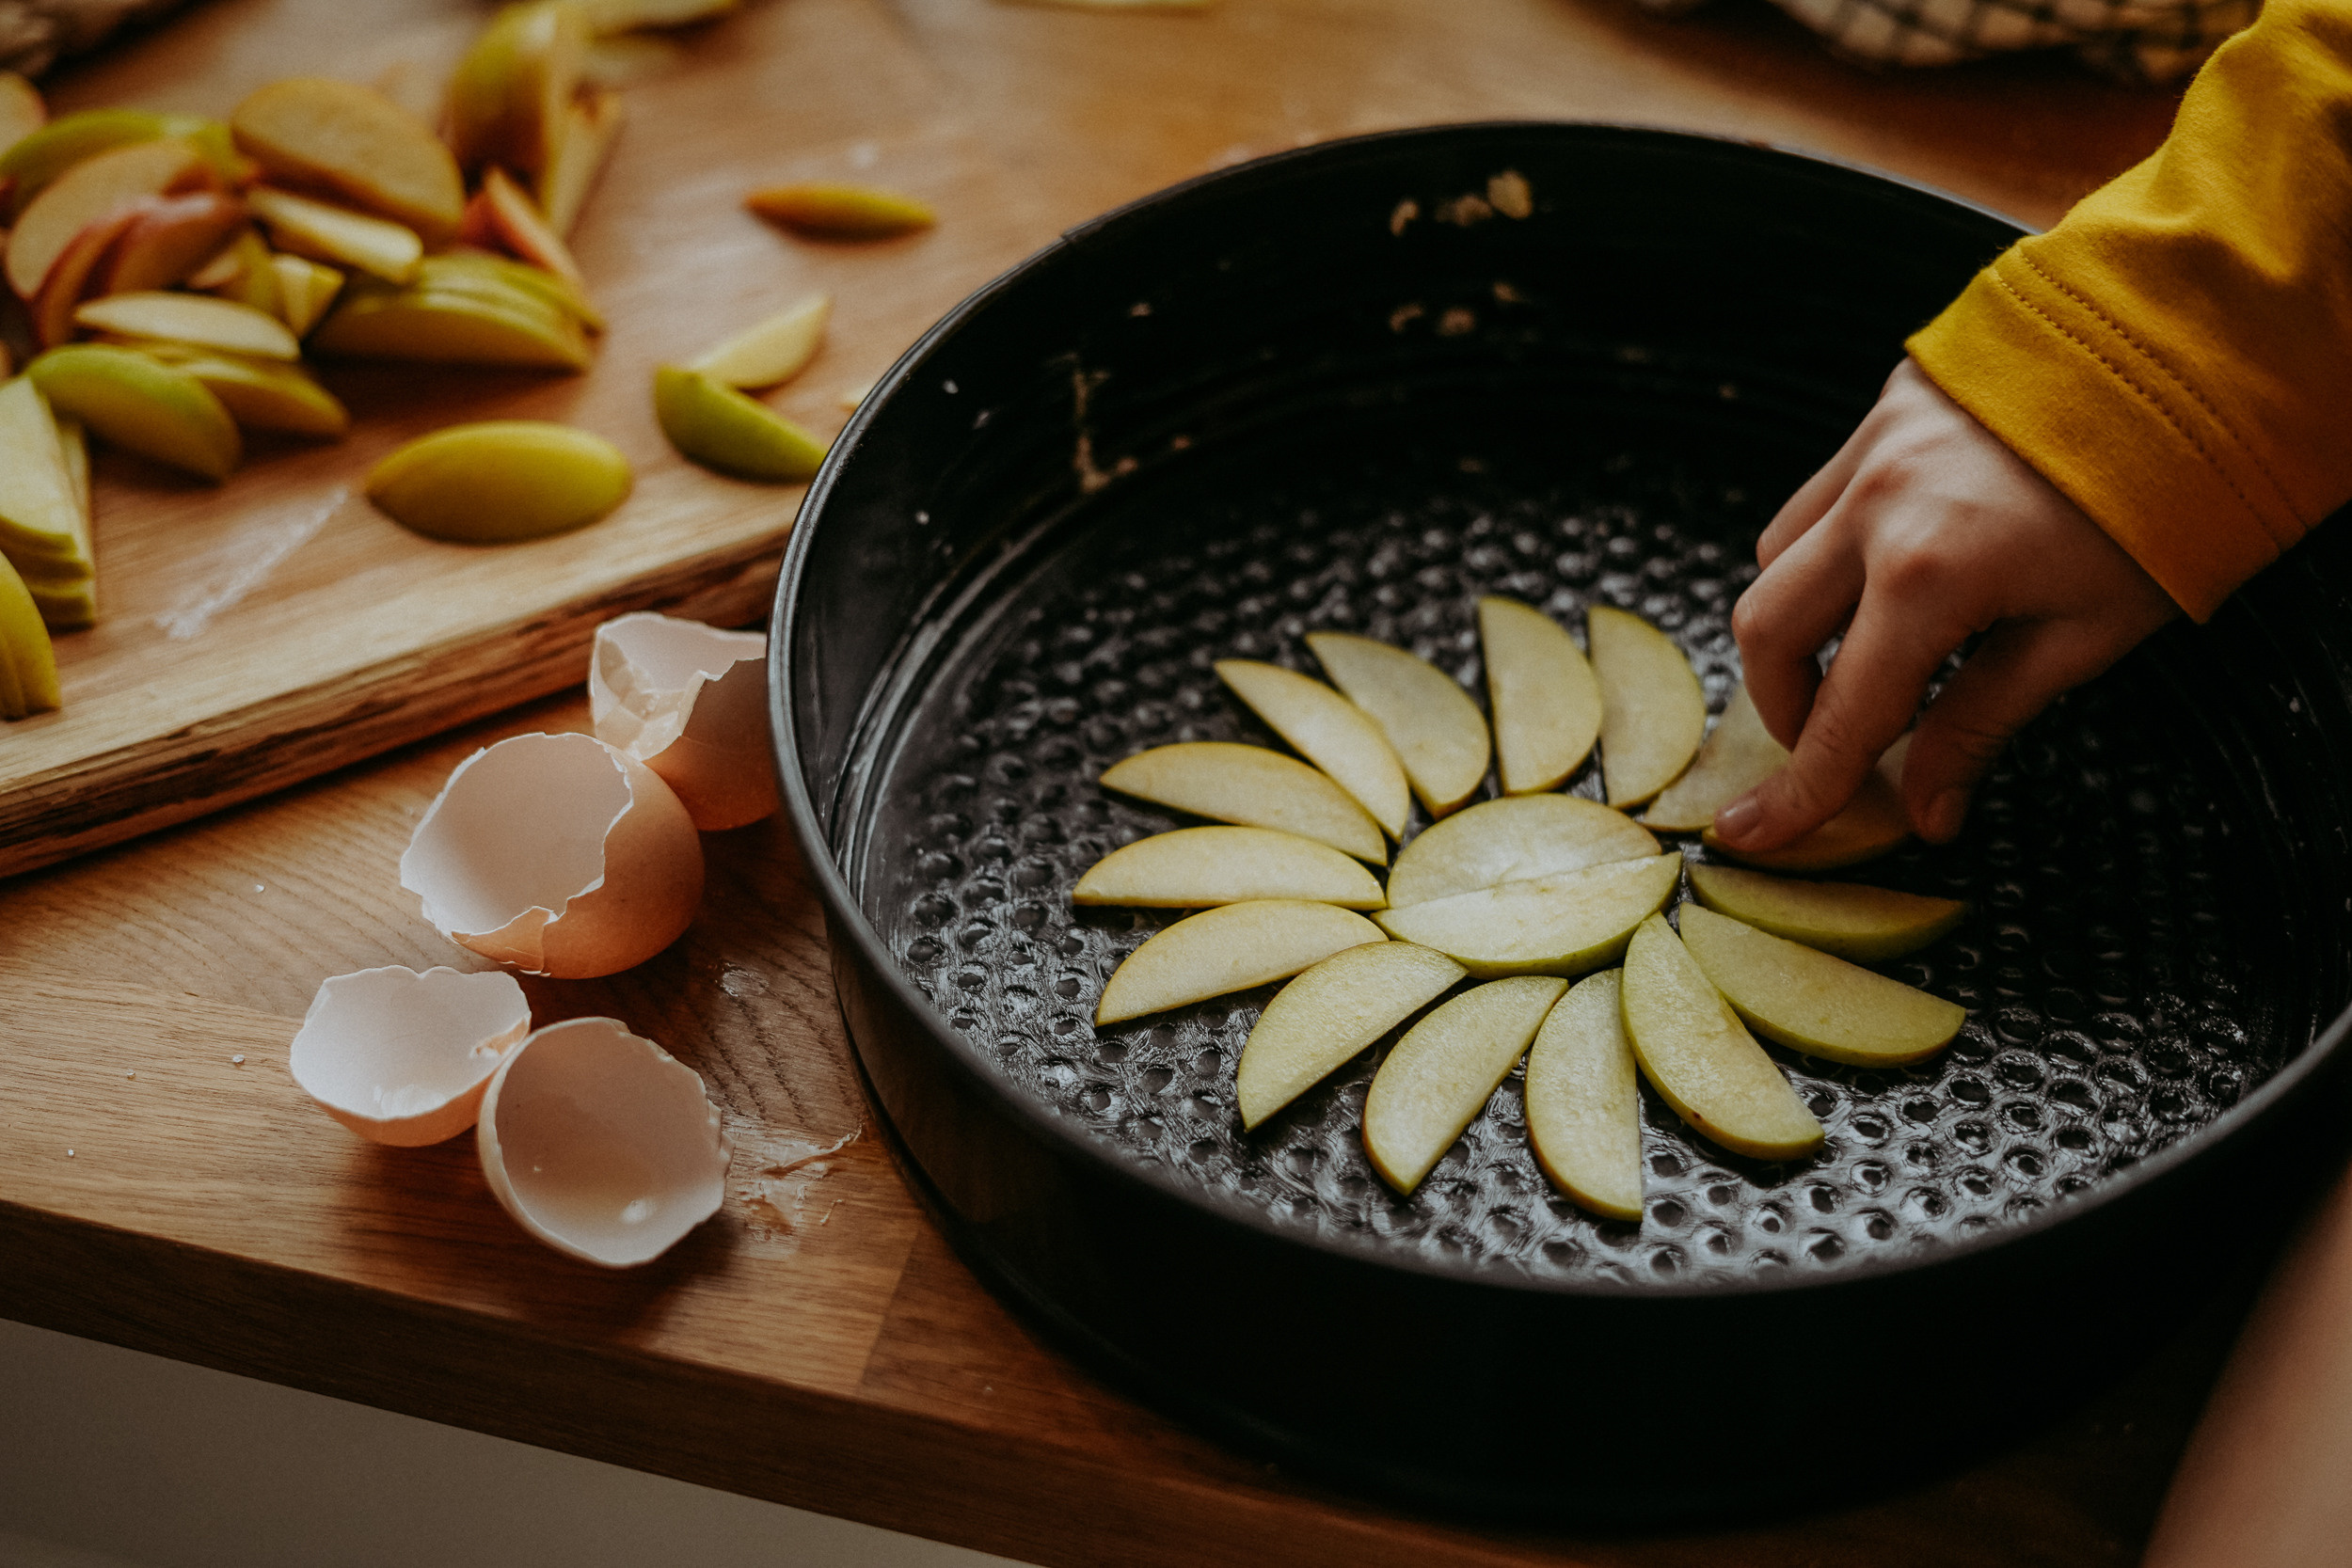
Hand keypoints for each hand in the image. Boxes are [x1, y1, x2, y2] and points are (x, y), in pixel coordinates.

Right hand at [1712, 357, 2178, 850]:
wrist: (2188, 357)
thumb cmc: (2157, 506)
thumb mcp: (2082, 637)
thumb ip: (1980, 724)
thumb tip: (1925, 811)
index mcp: (1930, 580)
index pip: (1842, 716)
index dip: (1800, 789)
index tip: (1755, 835)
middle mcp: (1875, 512)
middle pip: (1767, 631)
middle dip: (1784, 702)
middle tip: (1833, 741)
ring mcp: (1869, 454)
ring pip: (1776, 561)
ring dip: (1796, 625)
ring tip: (1859, 657)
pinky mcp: (1882, 414)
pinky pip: (1814, 501)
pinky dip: (1821, 555)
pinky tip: (1878, 574)